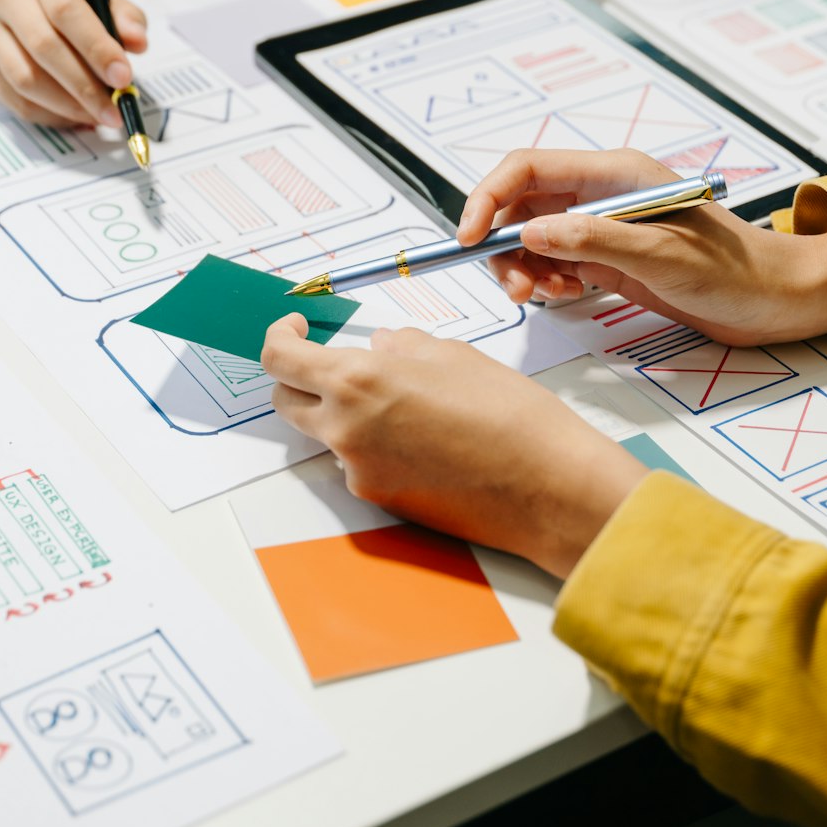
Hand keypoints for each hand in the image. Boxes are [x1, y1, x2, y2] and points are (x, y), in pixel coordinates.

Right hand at [0, 0, 148, 127]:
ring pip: (24, 78)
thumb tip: (138, 43)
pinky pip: (14, 99)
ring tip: (98, 116)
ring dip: (66, 106)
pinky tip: (75, 117)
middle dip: (84, 86)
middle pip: (43, 47)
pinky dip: (49, 116)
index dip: (96, 47)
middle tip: (115, 110)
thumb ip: (122, 15)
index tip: (123, 77)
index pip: (65, 10)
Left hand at [263, 316, 646, 576]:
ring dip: (341, 412)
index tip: (294, 326)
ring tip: (401, 402)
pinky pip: (357, 463)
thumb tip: (381, 347)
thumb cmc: (511, 415)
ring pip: (324, 433)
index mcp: (360, 380)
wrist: (547, 484)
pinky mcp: (379, 499)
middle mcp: (347, 428)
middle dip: (299, 377)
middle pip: (286, 400)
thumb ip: (403, 347)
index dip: (279, 336)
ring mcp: (358, 470)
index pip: (279, 357)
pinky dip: (373, 446)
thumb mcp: (453, 355)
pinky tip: (423, 439)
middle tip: (331, 361)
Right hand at [458, 149, 826, 346]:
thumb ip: (595, 241)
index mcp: (615, 174)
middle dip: (503, 242)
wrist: (774, 300)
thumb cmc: (734, 270)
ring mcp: (604, 226)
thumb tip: (531, 233)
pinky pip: (554, 260)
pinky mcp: (608, 257)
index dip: (488, 198)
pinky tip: (564, 296)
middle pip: (522, 204)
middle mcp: (603, 194)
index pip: (528, 168)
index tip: (468, 239)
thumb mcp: (662, 256)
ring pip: (532, 236)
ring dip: (522, 266)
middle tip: (516, 287)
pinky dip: (545, 279)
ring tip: (542, 295)